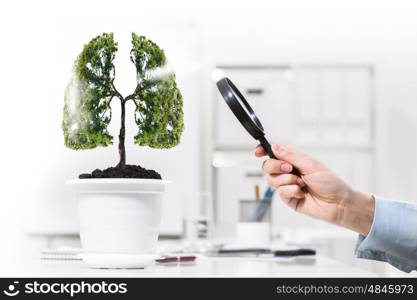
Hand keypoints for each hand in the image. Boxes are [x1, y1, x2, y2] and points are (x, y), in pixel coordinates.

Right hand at [255, 143, 374, 235]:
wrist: (338, 203)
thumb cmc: (330, 182)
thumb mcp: (311, 164)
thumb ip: (290, 155)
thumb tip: (274, 145)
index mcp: (294, 161)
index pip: (274, 153)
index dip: (264, 151)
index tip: (258, 152)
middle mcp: (288, 172)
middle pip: (268, 166)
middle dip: (276, 166)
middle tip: (290, 168)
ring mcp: (287, 186)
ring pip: (272, 180)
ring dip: (287, 180)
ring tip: (301, 184)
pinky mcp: (288, 198)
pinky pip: (280, 192)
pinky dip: (291, 191)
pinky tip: (302, 193)